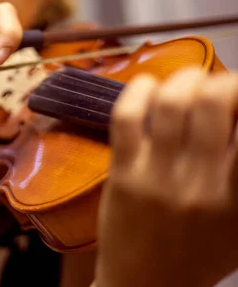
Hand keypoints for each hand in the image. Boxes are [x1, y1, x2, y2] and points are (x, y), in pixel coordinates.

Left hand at [96, 67, 237, 286]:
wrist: (145, 286)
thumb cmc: (199, 253)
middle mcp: (203, 184)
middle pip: (215, 102)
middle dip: (221, 80)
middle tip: (219, 84)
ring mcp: (158, 177)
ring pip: (171, 103)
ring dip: (183, 78)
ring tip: (188, 79)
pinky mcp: (122, 174)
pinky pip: (126, 119)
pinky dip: (137, 91)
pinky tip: (145, 84)